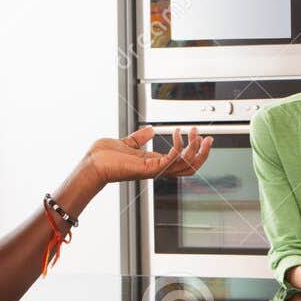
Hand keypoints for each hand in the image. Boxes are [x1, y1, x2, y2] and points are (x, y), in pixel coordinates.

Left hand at [82, 126, 212, 188]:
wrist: (92, 164)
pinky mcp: (149, 168)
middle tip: (208, 137)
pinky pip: (172, 160)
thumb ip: (140, 138)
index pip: (182, 162)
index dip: (194, 151)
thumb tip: (150, 130)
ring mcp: (155, 170)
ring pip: (186, 165)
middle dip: (203, 153)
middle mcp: (157, 169)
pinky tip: (178, 133)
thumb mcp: (127, 143)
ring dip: (195, 149)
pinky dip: (179, 146)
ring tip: (195, 132)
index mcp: (154, 163)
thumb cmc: (104, 157)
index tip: (198, 136)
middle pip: (190, 168)